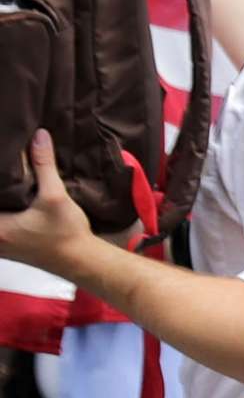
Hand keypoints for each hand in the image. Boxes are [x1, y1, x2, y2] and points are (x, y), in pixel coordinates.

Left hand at [0, 132, 94, 273]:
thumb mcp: (55, 195)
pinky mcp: (7, 247)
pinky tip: (10, 204)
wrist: (82, 261)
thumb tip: (38, 136)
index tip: (1, 179)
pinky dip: (2, 216)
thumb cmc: (67, 233)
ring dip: (1, 205)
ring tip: (7, 188)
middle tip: (4, 181)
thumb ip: (43, 165)